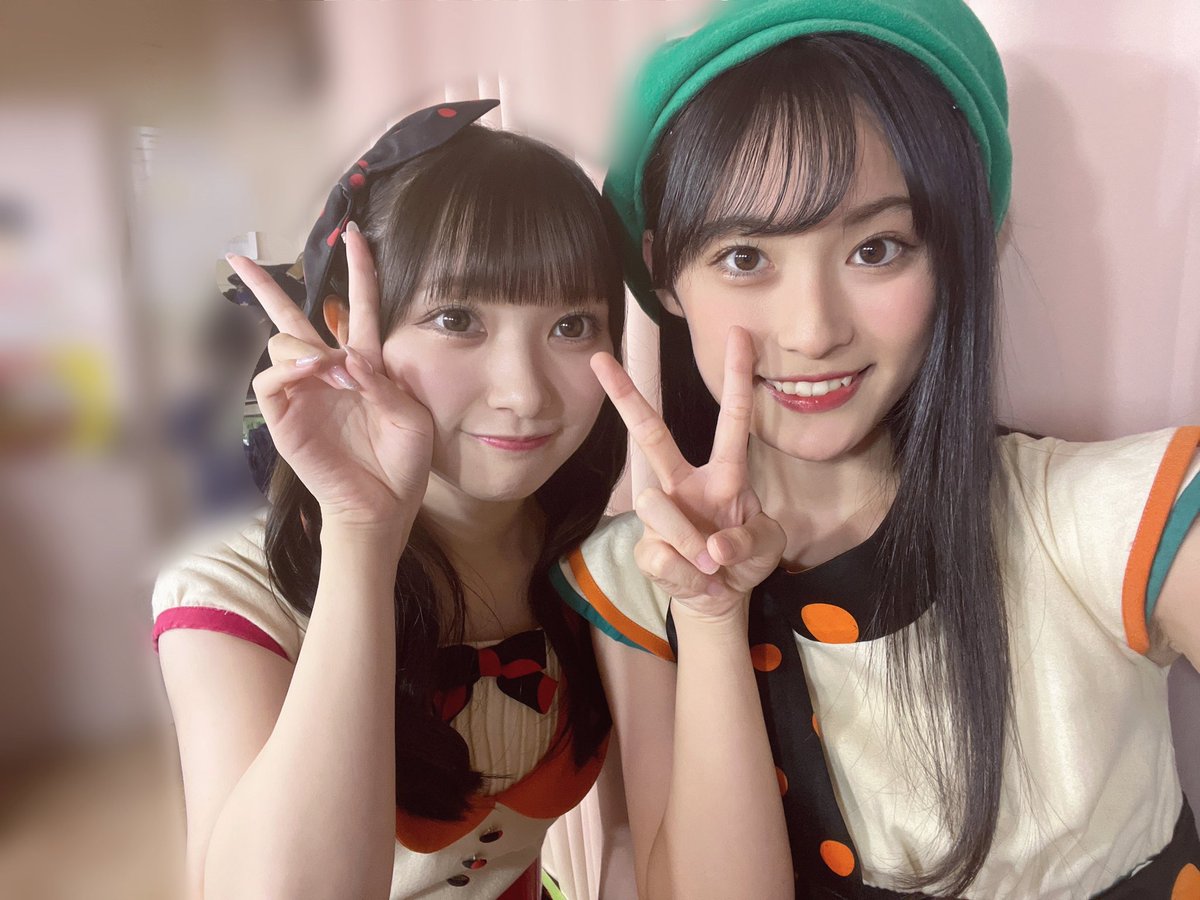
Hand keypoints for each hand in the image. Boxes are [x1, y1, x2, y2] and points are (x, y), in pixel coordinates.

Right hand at [227, 228, 433, 530]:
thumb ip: (383, 383)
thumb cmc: (403, 462)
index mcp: (365, 363)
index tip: (355, 234)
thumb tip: (347, 358)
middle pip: (294, 315)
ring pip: (282, 341)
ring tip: (335, 370)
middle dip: (266, 284)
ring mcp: (302, 392)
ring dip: (307, 345)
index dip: (358, 270)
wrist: (384, 504)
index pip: (359, 307)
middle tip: (240, 257)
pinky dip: (289, 368)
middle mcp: (328, 370)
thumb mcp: (411, 416)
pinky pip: (270, 379)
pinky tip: (315, 371)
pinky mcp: (284, 416)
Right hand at [591, 327, 784, 623]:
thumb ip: (749, 541)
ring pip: (657, 506)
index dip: (737, 377)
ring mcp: (660, 513)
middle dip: (627, 397)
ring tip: (712, 568)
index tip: (741, 333)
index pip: (732, 419)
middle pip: (652, 434)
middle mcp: (684, 483)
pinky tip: (697, 580)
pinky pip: (661, 555)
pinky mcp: (645, 547)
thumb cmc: (744, 557)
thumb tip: (715, 547)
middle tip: (601, 360)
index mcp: (725, 474)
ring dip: (691, 543)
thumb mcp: (767, 547)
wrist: (717, 600)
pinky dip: (688, 577)